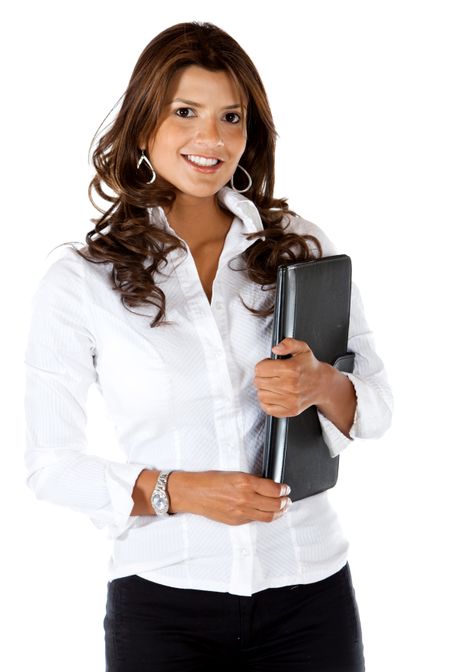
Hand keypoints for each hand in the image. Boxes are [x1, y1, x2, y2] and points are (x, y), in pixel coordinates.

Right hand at [173, 470, 291, 524]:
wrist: (193, 493)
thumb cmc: (209, 481)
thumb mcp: (234, 474)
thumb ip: (251, 481)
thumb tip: (267, 486)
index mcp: (245, 482)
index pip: (273, 489)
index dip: (283, 489)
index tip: (285, 488)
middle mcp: (245, 498)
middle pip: (275, 504)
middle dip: (285, 502)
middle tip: (287, 499)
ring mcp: (241, 512)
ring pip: (268, 516)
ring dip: (279, 512)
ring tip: (282, 509)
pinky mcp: (236, 521)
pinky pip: (255, 520)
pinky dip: (264, 517)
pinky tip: (266, 513)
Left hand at [253, 337, 328, 417]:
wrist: (322, 384)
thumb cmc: (310, 367)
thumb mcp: (302, 349)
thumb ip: (288, 344)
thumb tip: (276, 348)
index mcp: (291, 369)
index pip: (260, 369)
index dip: (262, 365)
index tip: (269, 365)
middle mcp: (291, 386)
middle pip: (259, 382)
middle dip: (262, 377)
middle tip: (271, 375)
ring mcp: (291, 400)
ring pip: (261, 395)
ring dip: (264, 389)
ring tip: (273, 384)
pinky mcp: (290, 410)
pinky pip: (268, 408)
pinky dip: (267, 402)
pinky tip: (273, 395)